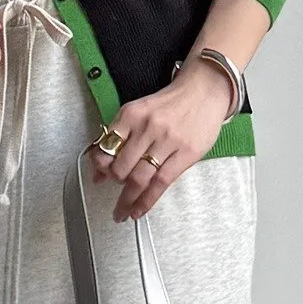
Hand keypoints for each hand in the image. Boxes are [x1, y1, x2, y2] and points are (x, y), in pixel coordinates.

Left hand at [89, 60, 233, 220]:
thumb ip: (119, 137)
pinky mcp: (186, 153)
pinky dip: (146, 200)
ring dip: (126, 201)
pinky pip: (161, 183)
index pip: (106, 147)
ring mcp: (168, 141)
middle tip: (115, 195)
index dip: (99, 167)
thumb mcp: (140, 111)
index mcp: (131, 114)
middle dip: (115, 186)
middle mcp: (147, 127)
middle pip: (121, 166)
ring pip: (139, 178)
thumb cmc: (171, 103)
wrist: (204, 90)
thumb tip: (99, 169)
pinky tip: (139, 210)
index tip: (98, 177)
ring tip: (122, 213)